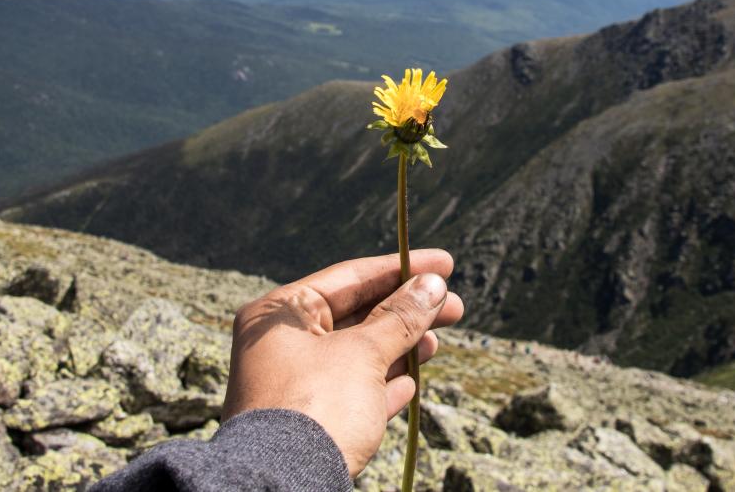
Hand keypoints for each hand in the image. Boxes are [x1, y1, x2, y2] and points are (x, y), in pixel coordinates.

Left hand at [222, 249, 463, 476]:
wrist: (285, 486)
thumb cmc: (318, 407)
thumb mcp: (364, 354)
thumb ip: (400, 317)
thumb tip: (432, 285)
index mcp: (279, 315)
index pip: (349, 278)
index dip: (401, 269)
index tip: (445, 264)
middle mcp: (282, 344)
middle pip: (357, 315)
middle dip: (408, 311)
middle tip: (455, 307)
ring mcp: (294, 385)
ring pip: (358, 354)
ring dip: (401, 347)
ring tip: (436, 343)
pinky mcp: (309, 422)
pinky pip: (352, 392)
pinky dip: (382, 385)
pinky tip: (410, 382)